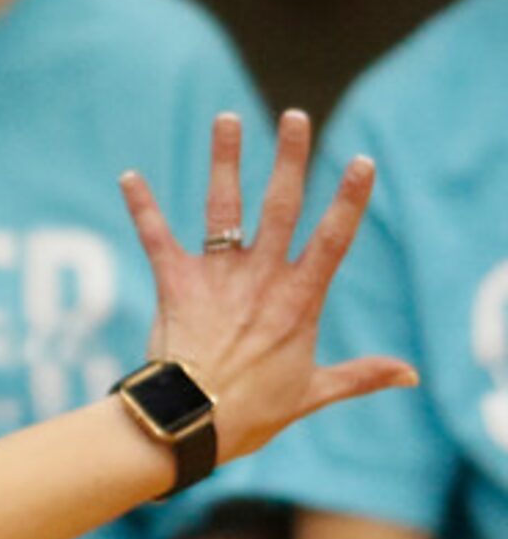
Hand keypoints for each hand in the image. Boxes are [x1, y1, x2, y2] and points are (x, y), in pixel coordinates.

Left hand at [119, 109, 412, 461]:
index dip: (348, 200)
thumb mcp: (312, 392)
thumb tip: (410, 375)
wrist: (191, 424)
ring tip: (227, 119)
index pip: (333, 239)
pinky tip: (128, 175)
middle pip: (281, 206)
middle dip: (289, 158)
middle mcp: (261, 278)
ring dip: (224, 161)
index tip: (361, 161)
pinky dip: (142, 206)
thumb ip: (360, 376)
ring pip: (224, 208)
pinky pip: (156, 237)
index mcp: (299, 299)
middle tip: (296, 115)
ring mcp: (218, 278)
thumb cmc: (251, 413)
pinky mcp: (175, 285)